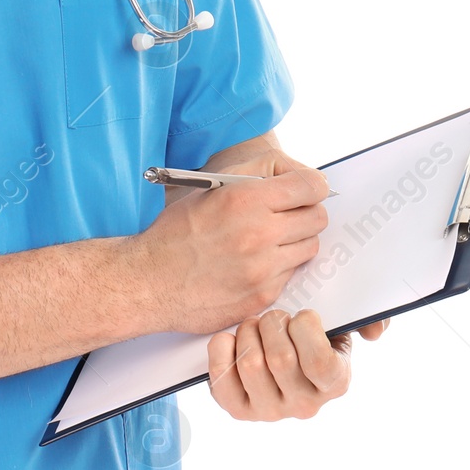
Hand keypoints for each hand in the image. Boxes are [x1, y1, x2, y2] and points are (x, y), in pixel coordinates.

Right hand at [130, 161, 329, 335]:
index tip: (305, 189)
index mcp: (245, 199)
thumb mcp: (210, 187)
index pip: (310, 186)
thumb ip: (255, 174)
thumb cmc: (177, 232)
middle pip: (318, 217)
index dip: (310, 185)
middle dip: (304, 212)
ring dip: (295, 241)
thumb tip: (293, 174)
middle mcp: (259, 233)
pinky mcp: (264, 295)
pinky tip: (255, 263)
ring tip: (268, 240)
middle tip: (285, 214)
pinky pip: (291, 274)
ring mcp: (264, 269)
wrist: (151, 281)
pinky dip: (279, 267)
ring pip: (310, 247)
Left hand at [206, 309, 389, 420]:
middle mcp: (304, 405)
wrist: (277, 356)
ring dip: (248, 331)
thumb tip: (374, 332)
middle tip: (274, 318)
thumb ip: (366, 320)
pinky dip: (222, 347)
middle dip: (273, 323)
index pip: (319, 362)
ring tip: (255, 328)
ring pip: (251, 363)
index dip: (305, 328)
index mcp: (335, 383)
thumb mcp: (341, 326)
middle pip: (280, 359)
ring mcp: (270, 411)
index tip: (302, 316)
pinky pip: (221, 375)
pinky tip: (233, 341)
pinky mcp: (238, 409)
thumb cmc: (309, 336)